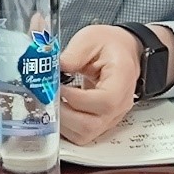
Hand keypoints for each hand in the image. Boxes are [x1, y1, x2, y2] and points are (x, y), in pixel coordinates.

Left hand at [57, 25, 140, 144]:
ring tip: (53, 103)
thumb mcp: (90, 38)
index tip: (59, 88)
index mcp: (122, 79)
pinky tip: (60, 109)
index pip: (105, 102)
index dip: (77, 99)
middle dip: (64, 114)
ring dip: (63, 123)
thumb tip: (53, 70)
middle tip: (50, 97)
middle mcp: (121, 104)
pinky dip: (67, 127)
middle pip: (92, 125)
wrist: (123, 51)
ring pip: (86, 134)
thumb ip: (73, 54)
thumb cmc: (109, 45)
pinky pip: (83, 134)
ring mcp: (112, 116)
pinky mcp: (102, 122)